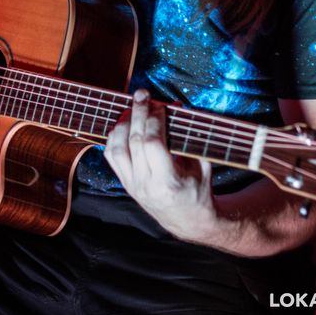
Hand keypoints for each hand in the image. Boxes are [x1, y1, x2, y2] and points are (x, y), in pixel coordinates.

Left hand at [104, 89, 215, 239]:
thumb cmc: (200, 190)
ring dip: (122, 124)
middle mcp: (145, 185)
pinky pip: (111, 157)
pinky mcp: (125, 184)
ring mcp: (132, 186)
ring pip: (116, 149)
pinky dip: (114, 137)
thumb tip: (178, 108)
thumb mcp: (204, 166)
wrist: (189, 220)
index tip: (162, 104)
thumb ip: (191, 139)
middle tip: (142, 94)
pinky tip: (124, 124)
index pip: (152, 144)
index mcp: (167, 182)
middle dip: (138, 112)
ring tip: (133, 108)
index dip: (154, 120)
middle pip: (133, 141)